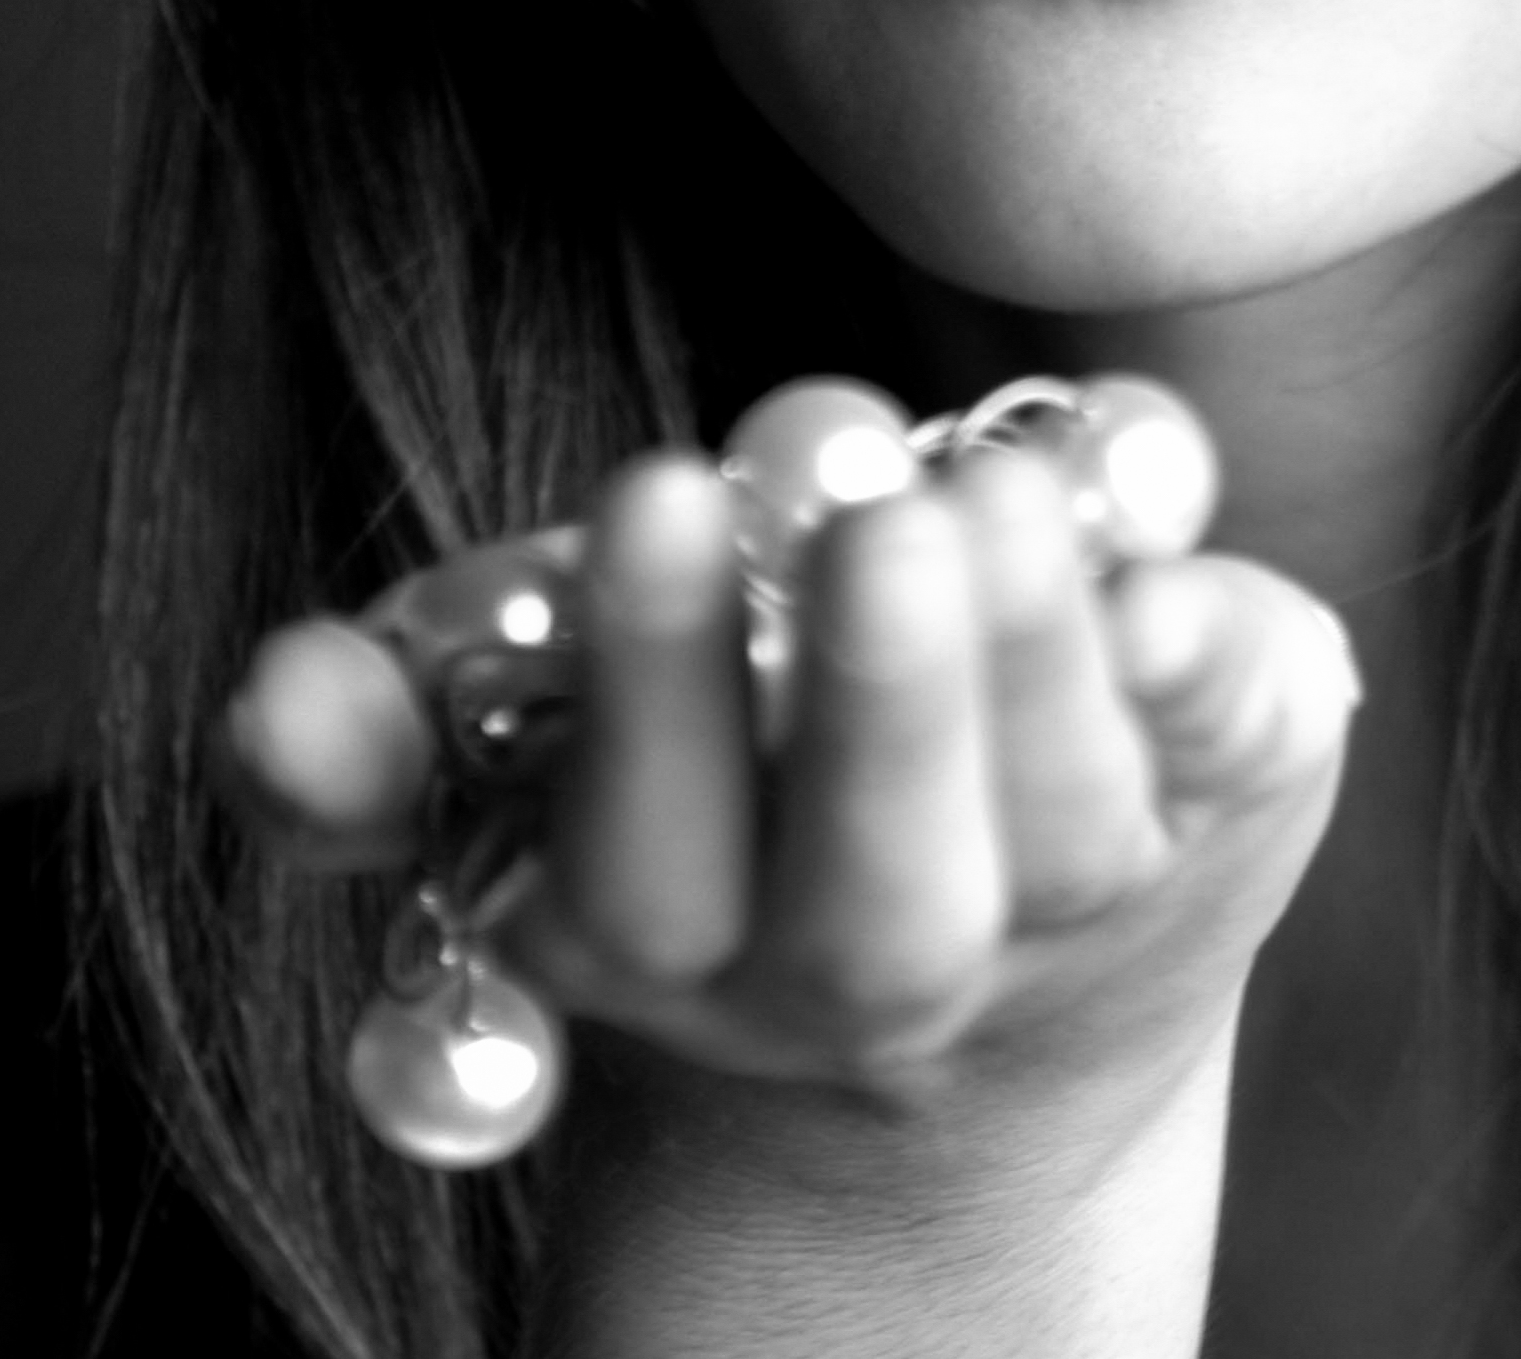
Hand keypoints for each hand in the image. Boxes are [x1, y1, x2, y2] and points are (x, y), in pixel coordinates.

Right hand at [225, 389, 1358, 1350]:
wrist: (973, 1035)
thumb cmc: (714, 809)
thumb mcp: (520, 775)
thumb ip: (383, 736)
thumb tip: (274, 698)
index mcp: (671, 942)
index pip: (650, 847)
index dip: (656, 675)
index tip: (651, 488)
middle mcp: (877, 972)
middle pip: (884, 884)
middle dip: (877, 691)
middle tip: (864, 498)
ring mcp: (1078, 909)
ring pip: (1068, 817)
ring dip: (1036, 643)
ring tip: (997, 485)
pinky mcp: (1240, 812)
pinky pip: (1246, 745)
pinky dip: (1221, 648)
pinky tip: (1178, 564)